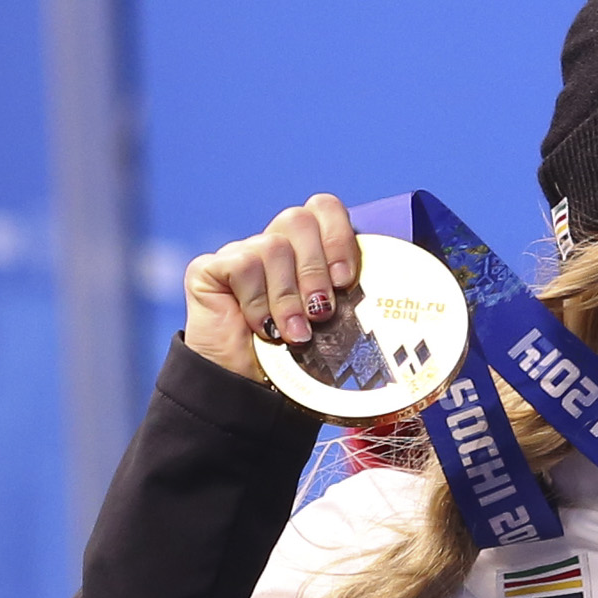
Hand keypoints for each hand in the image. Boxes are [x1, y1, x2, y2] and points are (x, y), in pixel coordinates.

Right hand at [185, 195, 359, 383]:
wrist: (248, 389)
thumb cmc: (298, 357)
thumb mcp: (334, 322)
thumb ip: (348, 294)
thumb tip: (387, 289)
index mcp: (307, 248)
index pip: (324, 208)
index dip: (338, 235)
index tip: (346, 279)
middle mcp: (273, 243)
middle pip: (298, 219)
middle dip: (316, 270)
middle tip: (322, 312)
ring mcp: (239, 253)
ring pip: (272, 246)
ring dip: (288, 297)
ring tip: (295, 333)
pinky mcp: (209, 268)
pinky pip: (242, 266)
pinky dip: (258, 302)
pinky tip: (263, 328)